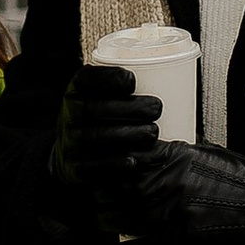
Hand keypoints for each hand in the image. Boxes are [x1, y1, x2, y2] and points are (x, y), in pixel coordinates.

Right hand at [49, 63, 158, 228]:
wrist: (73, 155)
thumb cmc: (104, 119)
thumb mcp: (106, 96)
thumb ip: (130, 87)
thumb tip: (176, 74)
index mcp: (76, 92)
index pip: (84, 79)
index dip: (106, 77)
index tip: (132, 80)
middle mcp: (68, 116)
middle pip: (92, 109)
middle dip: (126, 108)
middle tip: (156, 108)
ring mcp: (69, 143)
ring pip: (93, 137)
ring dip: (125, 135)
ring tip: (152, 133)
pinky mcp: (73, 170)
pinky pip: (90, 168)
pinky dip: (112, 165)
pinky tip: (133, 162)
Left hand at [92, 136, 244, 244]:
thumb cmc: (240, 180)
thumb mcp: (205, 154)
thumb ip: (173, 154)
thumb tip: (147, 151)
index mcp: (174, 159)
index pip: (125, 158)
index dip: (108, 166)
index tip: (101, 171)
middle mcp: (169, 184)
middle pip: (116, 188)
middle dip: (103, 194)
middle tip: (98, 198)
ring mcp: (173, 214)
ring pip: (122, 218)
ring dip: (110, 221)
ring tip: (107, 221)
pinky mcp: (182, 242)